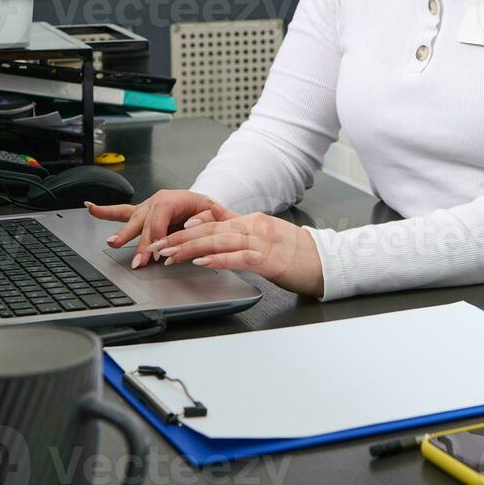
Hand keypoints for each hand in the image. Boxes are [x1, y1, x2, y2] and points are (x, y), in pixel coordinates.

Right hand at [85, 190, 222, 268]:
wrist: (201, 204)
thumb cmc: (206, 210)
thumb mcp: (212, 212)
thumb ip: (205, 217)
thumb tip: (192, 224)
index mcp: (174, 198)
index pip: (161, 217)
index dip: (158, 235)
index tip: (158, 253)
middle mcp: (157, 201)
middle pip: (144, 221)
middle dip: (139, 242)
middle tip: (138, 259)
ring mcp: (147, 207)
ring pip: (132, 219)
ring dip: (122, 233)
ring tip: (112, 242)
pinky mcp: (141, 214)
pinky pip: (121, 212)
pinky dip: (105, 212)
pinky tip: (91, 208)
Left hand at [142, 200, 324, 298]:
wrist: (326, 262)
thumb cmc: (296, 254)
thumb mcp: (265, 237)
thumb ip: (240, 233)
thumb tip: (215, 230)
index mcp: (251, 222)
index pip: (212, 222)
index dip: (186, 228)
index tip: (165, 235)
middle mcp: (254, 227)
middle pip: (210, 230)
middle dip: (180, 238)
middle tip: (157, 247)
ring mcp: (262, 242)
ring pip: (220, 241)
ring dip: (192, 248)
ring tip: (171, 255)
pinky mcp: (270, 260)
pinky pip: (239, 257)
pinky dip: (219, 259)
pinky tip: (203, 262)